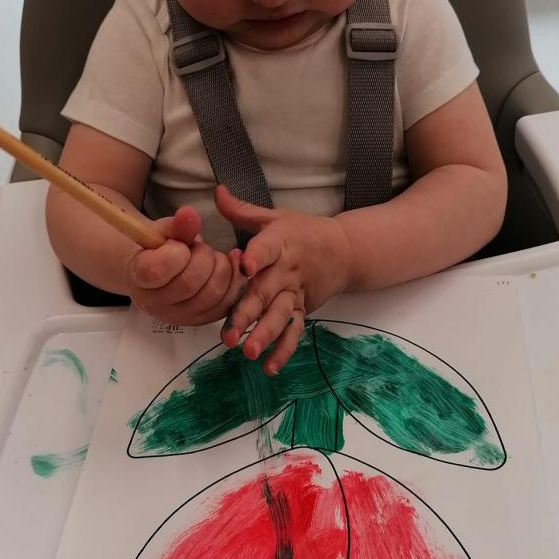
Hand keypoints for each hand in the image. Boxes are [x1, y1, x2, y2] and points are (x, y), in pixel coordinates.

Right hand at [126, 205, 242, 325]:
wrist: (161, 272)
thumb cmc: (160, 249)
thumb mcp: (165, 231)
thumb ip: (177, 225)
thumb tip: (189, 214)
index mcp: (139, 277)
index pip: (156, 270)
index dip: (176, 253)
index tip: (180, 245)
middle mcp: (155, 304)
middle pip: (189, 283)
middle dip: (204, 258)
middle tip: (202, 249)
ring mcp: (179, 317)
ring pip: (212, 295)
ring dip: (222, 269)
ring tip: (214, 257)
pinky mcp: (202, 320)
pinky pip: (226, 305)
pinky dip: (234, 282)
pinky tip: (230, 266)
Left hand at [215, 185, 350, 373]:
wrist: (344, 250)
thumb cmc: (302, 231)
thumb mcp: (275, 217)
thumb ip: (242, 210)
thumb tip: (215, 191)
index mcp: (280, 243)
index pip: (267, 248)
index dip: (256, 256)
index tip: (243, 265)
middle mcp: (287, 270)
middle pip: (266, 292)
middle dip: (247, 314)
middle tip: (228, 334)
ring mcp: (296, 293)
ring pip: (280, 316)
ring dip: (265, 336)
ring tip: (247, 352)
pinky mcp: (302, 309)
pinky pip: (294, 331)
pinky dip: (284, 350)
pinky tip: (269, 368)